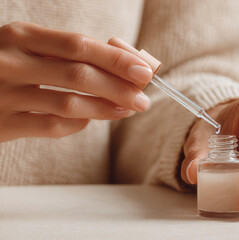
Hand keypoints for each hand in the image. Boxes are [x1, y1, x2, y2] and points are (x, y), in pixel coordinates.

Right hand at [0, 22, 152, 141]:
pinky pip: (51, 127)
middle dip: (119, 87)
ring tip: (128, 109)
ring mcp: (4, 94)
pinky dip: (78, 124)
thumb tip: (125, 60)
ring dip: (106, 108)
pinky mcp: (2, 123)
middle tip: (143, 98)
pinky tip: (91, 120)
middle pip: (79, 74)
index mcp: (22, 36)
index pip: (79, 45)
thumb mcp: (30, 47)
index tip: (144, 71)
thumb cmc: (5, 63)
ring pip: (69, 103)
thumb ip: (70, 52)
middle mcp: (11, 62)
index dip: (116, 59)